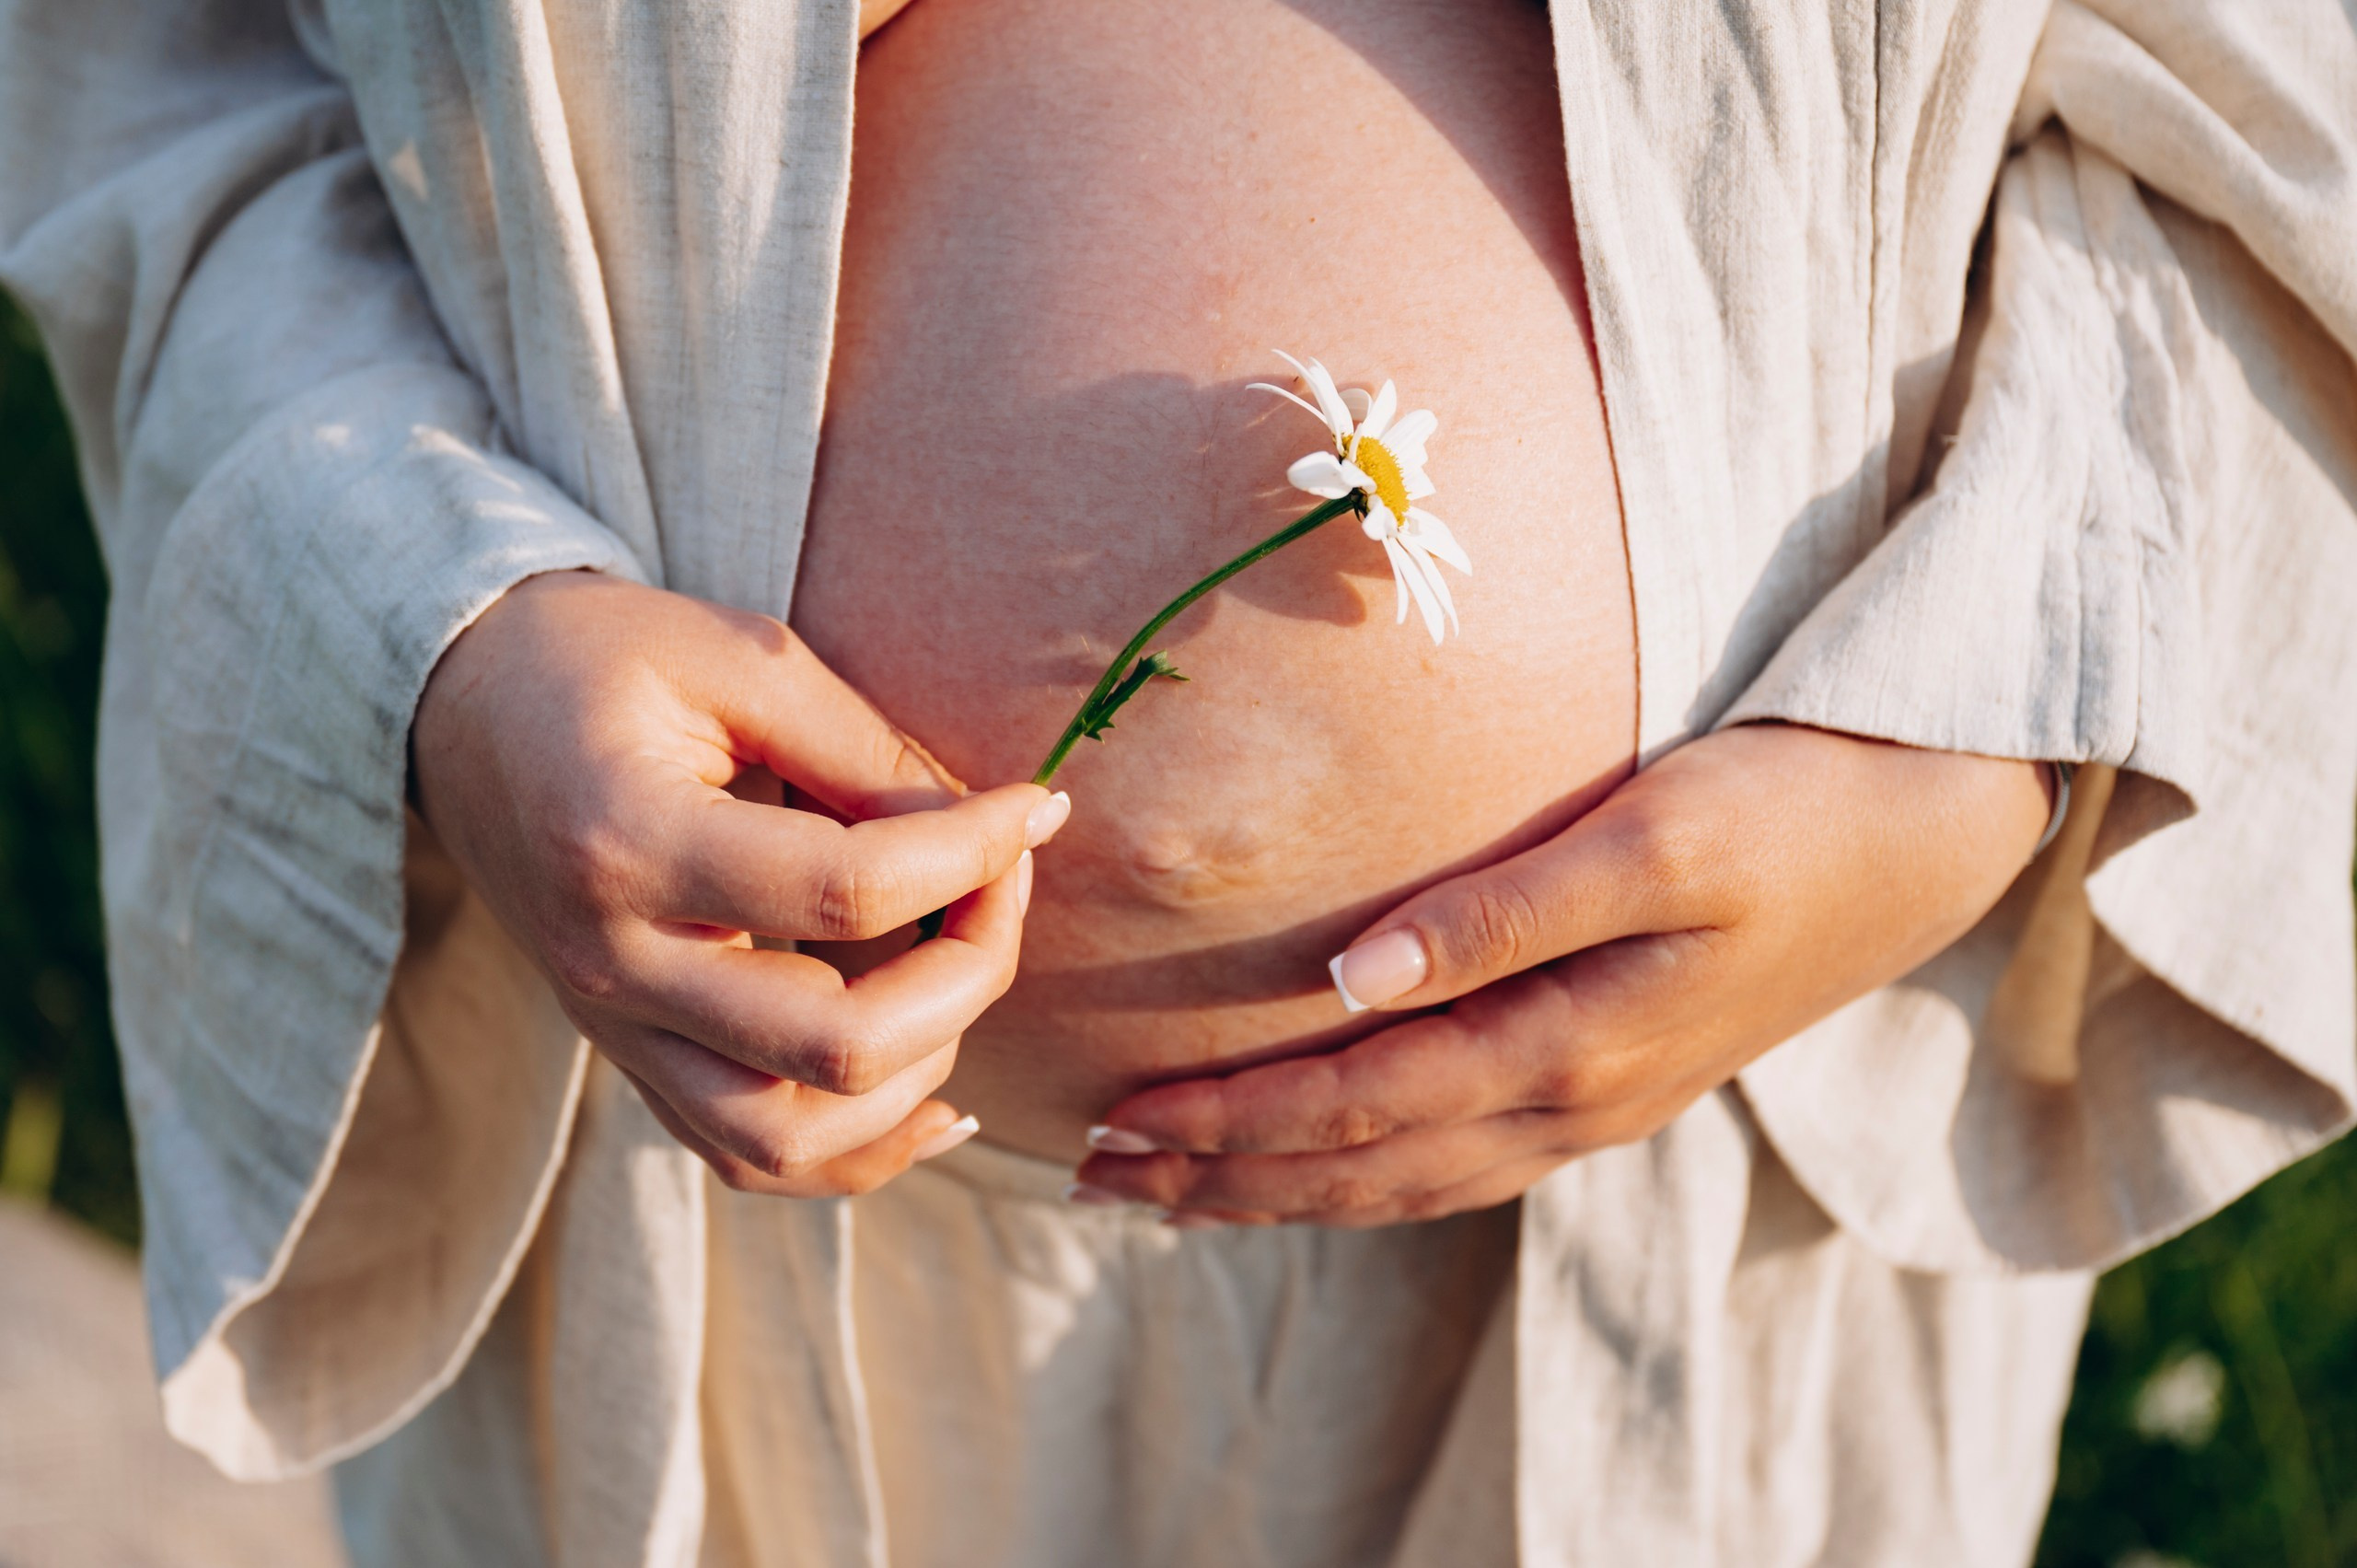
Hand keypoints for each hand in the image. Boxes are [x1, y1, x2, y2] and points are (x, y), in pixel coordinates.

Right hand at [411, 571, 1070, 1196]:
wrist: (461, 707)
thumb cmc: (599, 659)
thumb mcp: (737, 656)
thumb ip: (863, 749)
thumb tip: (993, 830)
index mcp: (626, 844)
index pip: (847, 892)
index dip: (974, 854)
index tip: (1035, 805)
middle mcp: (613, 965)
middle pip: (835, 1046)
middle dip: (968, 972)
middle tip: (1005, 881)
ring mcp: (614, 1031)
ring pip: (790, 1140)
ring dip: (917, 1072)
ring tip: (962, 968)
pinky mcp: (628, 1060)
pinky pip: (749, 1161)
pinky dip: (857, 1150)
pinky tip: (935, 1091)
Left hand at [1075, 724, 2049, 1225]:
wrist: (1930, 839)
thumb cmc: (1789, 811)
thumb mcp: (1654, 839)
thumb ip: (1501, 914)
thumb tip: (1350, 979)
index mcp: (1569, 1044)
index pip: (1358, 1103)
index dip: (1233, 1120)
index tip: (1119, 1121)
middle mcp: (1573, 1100)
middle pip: (1364, 1168)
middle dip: (1228, 1178)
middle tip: (1100, 1178)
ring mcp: (1598, 1106)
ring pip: (1408, 1181)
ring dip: (1286, 1193)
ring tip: (1177, 1194)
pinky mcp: (1617, 1083)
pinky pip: (1463, 1162)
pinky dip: (1370, 1178)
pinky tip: (1327, 1169)